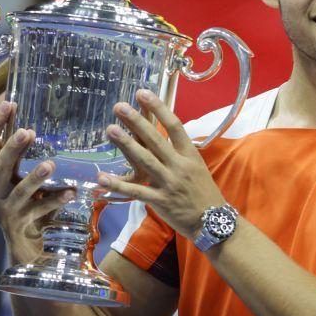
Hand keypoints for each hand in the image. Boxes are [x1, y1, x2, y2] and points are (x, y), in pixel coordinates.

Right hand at [0, 101, 74, 260]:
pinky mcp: (22, 224)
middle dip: (12, 148)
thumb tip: (43, 118)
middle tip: (28, 131)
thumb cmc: (28, 204)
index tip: (9, 103)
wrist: (25, 247)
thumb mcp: (23, 177)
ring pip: (19, 191)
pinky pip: (40, 211)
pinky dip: (56, 201)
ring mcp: (7, 208)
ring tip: (50, 164)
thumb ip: (28, 155)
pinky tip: (71, 192)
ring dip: (34, 176)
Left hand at [96, 90, 223, 239]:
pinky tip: (102, 178)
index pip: (175, 126)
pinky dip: (118, 185)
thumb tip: (165, 135)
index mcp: (190, 154)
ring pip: (145, 160)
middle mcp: (180, 165)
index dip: (159, 108)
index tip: (144, 94)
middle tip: (120, 107)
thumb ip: (180, 152)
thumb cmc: (204, 192)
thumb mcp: (197, 167)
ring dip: (126, 144)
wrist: (213, 221)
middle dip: (137, 122)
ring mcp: (169, 183)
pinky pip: (136, 191)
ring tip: (110, 129)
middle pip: (156, 139)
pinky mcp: (160, 201)